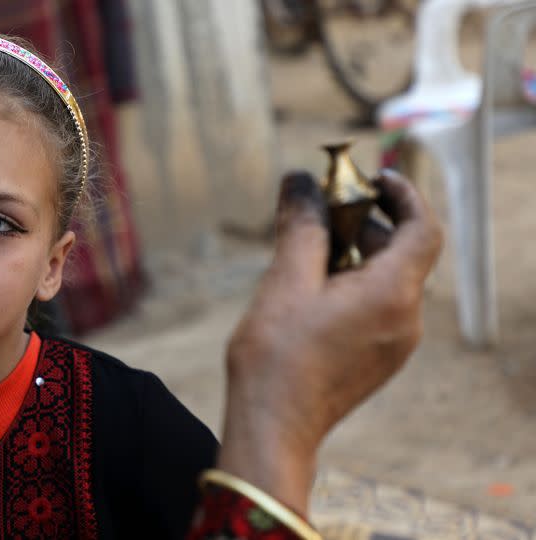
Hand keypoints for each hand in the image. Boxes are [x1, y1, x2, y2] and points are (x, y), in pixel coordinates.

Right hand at [218, 170, 442, 514]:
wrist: (273, 428)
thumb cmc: (278, 358)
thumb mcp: (286, 281)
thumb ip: (301, 226)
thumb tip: (301, 180)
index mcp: (392, 294)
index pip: (423, 228)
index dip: (403, 195)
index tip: (372, 178)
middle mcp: (405, 319)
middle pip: (401, 253)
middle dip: (363, 224)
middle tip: (318, 211)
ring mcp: (394, 344)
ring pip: (386, 281)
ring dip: (353, 255)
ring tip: (304, 252)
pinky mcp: (377, 360)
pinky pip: (377, 307)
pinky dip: (352, 285)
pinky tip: (309, 290)